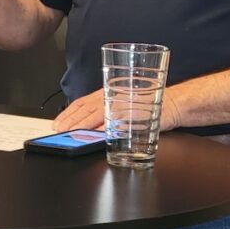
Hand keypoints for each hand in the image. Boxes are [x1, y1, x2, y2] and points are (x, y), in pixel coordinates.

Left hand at [53, 88, 183, 132]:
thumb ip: (108, 106)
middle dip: (71, 122)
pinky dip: (102, 132)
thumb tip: (90, 121)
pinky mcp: (132, 117)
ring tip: (70, 135)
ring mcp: (122, 107)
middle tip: (59, 131)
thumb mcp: (124, 98)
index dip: (68, 112)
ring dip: (81, 127)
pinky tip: (92, 137)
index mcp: (109, 91)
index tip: (58, 122)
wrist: (171, 102)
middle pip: (86, 110)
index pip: (83, 102)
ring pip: (96, 117)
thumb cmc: (148, 100)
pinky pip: (113, 125)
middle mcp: (112, 96)